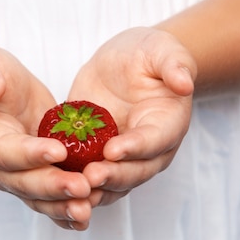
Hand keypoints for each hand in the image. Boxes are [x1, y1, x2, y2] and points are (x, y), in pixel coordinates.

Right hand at [0, 46, 96, 229]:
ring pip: (39, 197)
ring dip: (63, 206)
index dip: (30, 154)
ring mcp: (17, 174)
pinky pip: (50, 198)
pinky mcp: (37, 174)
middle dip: (54, 187)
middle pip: (25, 182)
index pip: (5, 151)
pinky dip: (66, 211)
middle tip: (82, 188)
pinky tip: (86, 218)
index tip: (58, 151)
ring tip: (88, 208)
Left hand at [68, 27, 196, 205]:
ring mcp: (123, 157)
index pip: (155, 141)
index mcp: (168, 125)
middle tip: (89, 177)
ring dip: (94, 189)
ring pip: (113, 183)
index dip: (135, 148)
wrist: (126, 63)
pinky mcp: (98, 156)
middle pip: (134, 171)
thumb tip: (185, 84)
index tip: (112, 150)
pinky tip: (55, 186)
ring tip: (72, 189)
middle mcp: (149, 150)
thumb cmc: (149, 54)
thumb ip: (175, 65)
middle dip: (112, 176)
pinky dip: (74, 185)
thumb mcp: (163, 50)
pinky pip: (88, 177)